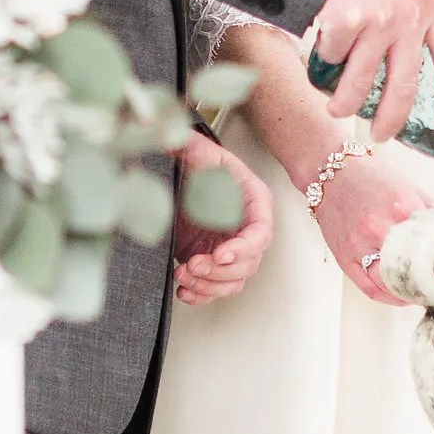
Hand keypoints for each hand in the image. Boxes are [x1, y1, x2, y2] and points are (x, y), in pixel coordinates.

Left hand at [170, 136, 273, 304]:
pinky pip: (216, 289)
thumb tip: (173, 138)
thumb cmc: (201, 163)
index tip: (219, 253)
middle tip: (192, 263)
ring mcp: (231, 249)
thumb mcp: (198, 152)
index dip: (243, 248)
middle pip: (248, 264)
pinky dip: (201, 295)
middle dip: (219, 270)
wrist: (186, 178)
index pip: (260, 234)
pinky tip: (182, 290)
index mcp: (255, 204)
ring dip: (209, 285)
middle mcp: (247, 231)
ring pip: (233, 281)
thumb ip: (190, 146)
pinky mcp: (213, 262)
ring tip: (182, 274)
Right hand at [310, 146, 433, 306]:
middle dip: (429, 280)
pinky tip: (400, 297)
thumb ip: (428, 210)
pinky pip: (369, 289)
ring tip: (423, 295)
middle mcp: (379, 227)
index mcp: (401, 206)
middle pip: (412, 267)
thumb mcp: (407, 186)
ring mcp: (360, 245)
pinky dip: (388, 297)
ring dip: (409, 293)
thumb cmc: (369, 179)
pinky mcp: (345, 258)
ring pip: (390, 283)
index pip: (431, 243)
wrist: (331, 175)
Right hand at [314, 0, 433, 142]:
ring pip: (361, 85)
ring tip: (336, 108)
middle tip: (379, 135)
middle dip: (390, 121)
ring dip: (345, 104)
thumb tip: (404, 69)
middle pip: (403, 89)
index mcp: (433, 8)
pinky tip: (320, 42)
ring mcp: (379, 21)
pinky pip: (332, 59)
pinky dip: (324, 58)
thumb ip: (412, 19)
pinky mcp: (347, 23)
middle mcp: (411, 18)